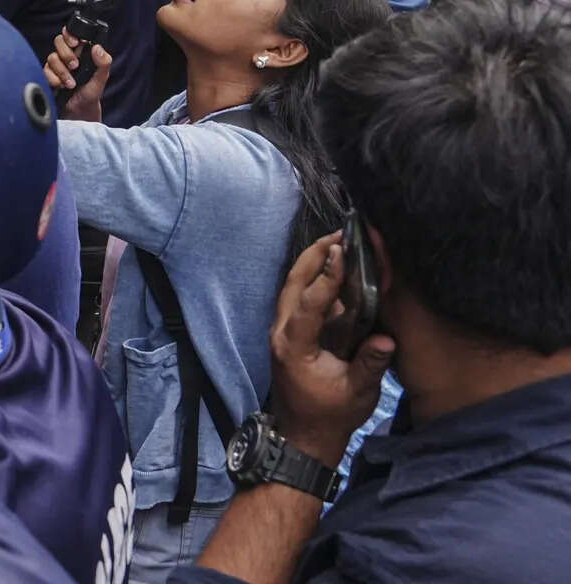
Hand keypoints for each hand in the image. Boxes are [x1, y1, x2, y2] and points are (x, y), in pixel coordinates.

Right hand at [43, 30, 108, 122]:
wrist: (79, 110)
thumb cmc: (90, 93)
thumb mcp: (102, 78)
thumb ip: (104, 62)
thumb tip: (97, 48)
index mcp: (81, 51)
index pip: (71, 34)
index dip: (70, 34)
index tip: (75, 43)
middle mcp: (66, 55)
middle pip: (58, 41)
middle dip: (66, 54)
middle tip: (75, 66)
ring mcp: (56, 65)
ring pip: (52, 57)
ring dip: (62, 71)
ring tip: (71, 83)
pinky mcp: (47, 75)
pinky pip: (45, 70)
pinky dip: (53, 79)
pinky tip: (61, 86)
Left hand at [268, 234, 396, 466]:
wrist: (303, 434)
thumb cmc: (330, 415)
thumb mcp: (356, 394)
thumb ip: (369, 365)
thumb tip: (386, 340)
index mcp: (293, 346)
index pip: (308, 304)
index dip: (326, 278)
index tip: (341, 251)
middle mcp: (282, 331)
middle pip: (293, 284)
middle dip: (314, 255)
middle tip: (340, 232)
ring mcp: (283, 330)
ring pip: (292, 287)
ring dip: (312, 262)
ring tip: (337, 241)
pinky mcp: (290, 332)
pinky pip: (297, 297)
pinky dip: (312, 278)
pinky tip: (333, 267)